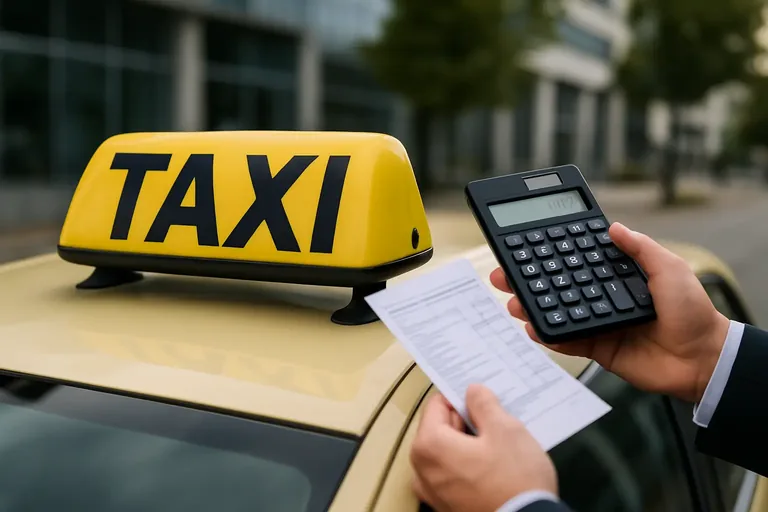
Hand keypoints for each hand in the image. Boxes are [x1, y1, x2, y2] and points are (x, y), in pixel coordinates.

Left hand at [410, 384, 556, 511]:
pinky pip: (453, 475)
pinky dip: (468, 467)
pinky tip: (493, 468)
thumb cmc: (515, 480)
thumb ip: (484, 404)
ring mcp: (433, 491)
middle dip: (465, 422)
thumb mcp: (505, 430)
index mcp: (429, 444)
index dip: (461, 398)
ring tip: (498, 447)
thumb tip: (472, 392)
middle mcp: (422, 469)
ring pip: (447, 453)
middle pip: (439, 429)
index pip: (437, 404)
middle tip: (495, 422)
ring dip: (468, 446)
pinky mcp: (447, 507)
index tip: (481, 400)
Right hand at [490, 222, 729, 403]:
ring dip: (532, 306)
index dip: (553, 253)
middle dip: (529, 279)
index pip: (578, 260)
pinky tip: (532, 328)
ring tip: (513, 302)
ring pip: (557, 312)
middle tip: (504, 274)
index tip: (527, 244)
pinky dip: (548, 335)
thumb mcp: (669, 269)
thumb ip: (640, 249)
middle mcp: (603, 296)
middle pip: (558, 285)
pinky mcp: (597, 348)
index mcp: (618, 275)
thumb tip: (613, 226)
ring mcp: (597, 322)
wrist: (702, 359)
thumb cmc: (693, 312)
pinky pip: (567, 341)